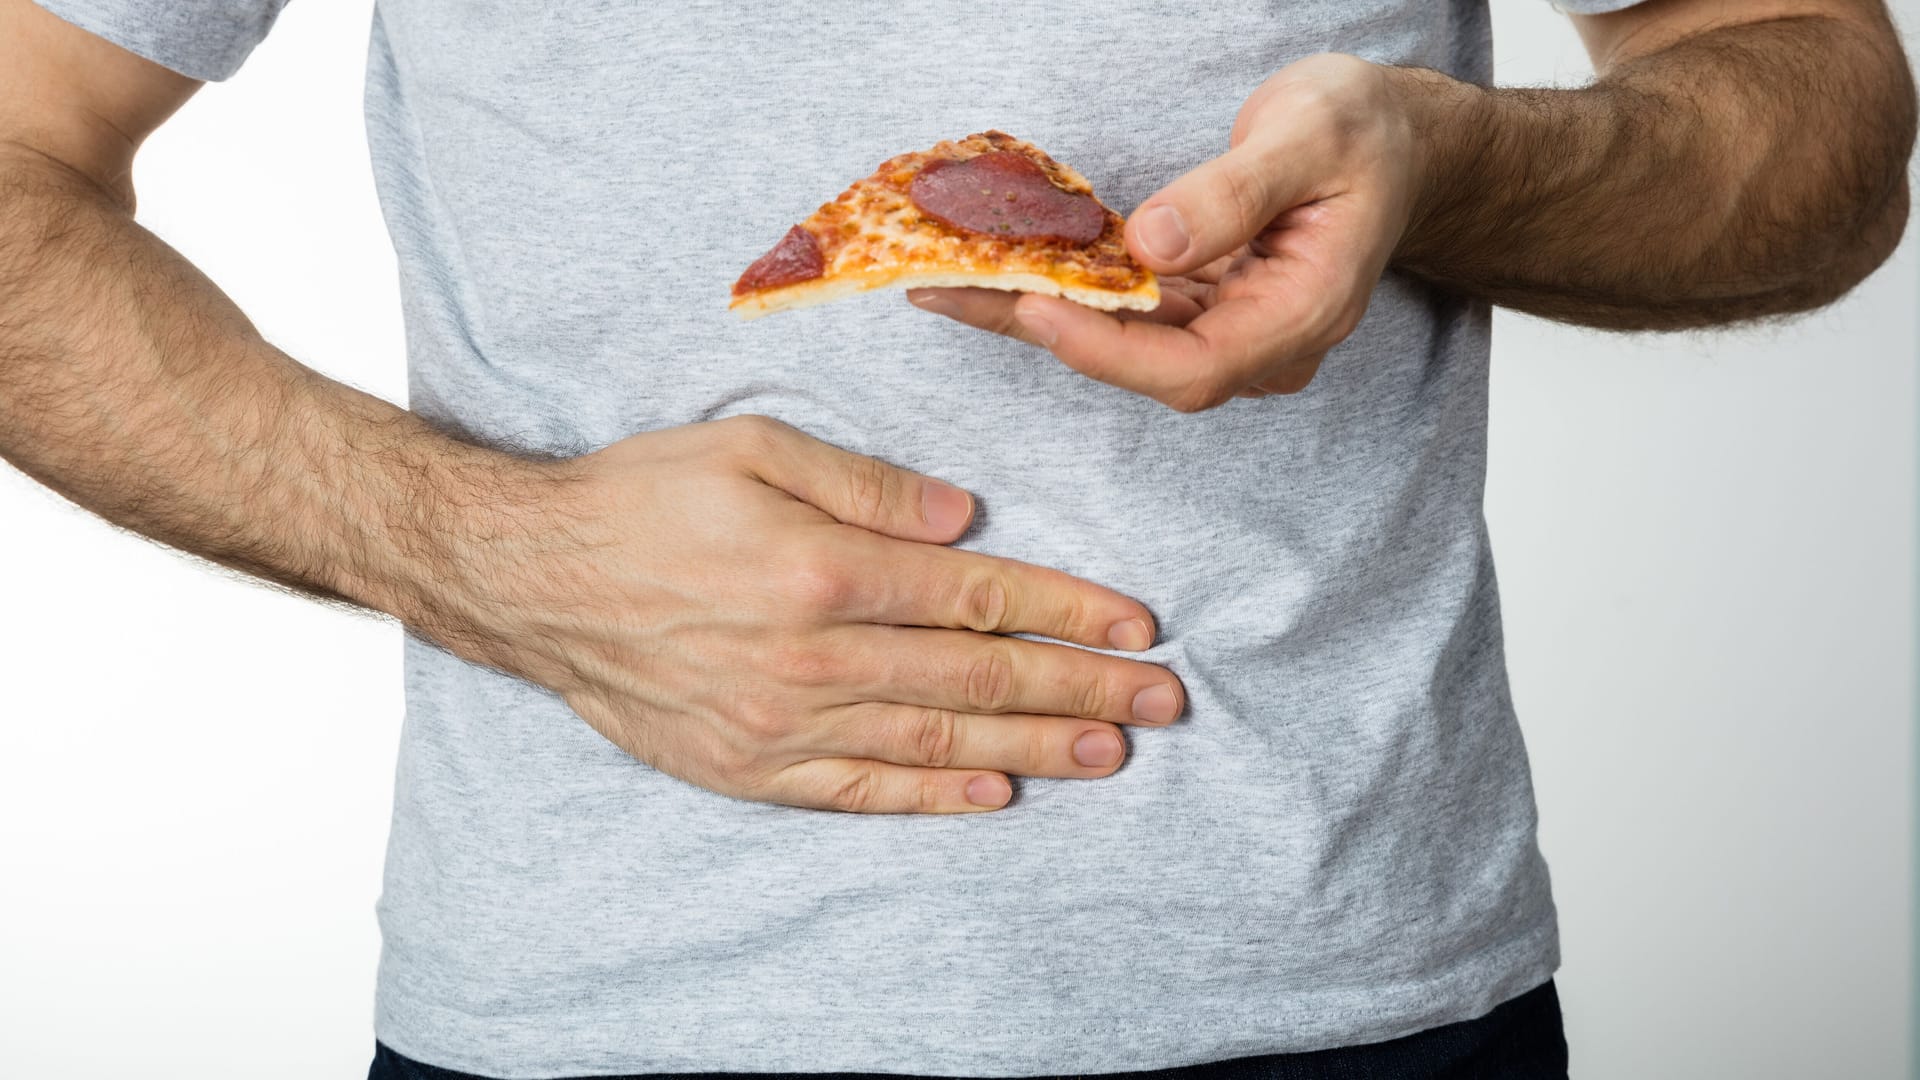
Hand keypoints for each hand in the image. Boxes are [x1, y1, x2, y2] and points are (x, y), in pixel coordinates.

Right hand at [441, 415, 1182, 813]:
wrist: (531, 580)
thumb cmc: (640, 498)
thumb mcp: (751, 446)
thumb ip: (867, 484)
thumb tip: (966, 516)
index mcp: (824, 568)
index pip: (980, 597)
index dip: (1070, 612)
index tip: (1138, 626)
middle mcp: (814, 656)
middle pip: (978, 677)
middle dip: (1083, 690)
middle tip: (1162, 702)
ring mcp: (781, 723)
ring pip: (935, 740)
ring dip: (1033, 747)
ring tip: (1110, 752)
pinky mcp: (748, 767)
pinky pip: (860, 788)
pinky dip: (933, 792)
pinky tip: (994, 790)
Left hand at [907, 54, 1422, 411]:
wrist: (1395, 143)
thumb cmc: (1366, 135)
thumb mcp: (1314, 137)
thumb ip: (1236, 192)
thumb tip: (1153, 242)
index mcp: (1303, 316)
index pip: (1194, 367)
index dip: (1109, 350)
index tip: (1037, 308)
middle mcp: (1262, 343)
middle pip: (1141, 365)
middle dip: (1043, 329)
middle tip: (951, 292)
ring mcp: (1230, 330)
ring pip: (1120, 342)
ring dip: (1034, 311)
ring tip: (947, 281)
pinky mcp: (1201, 308)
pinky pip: (1123, 311)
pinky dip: (1062, 289)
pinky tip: (1001, 265)